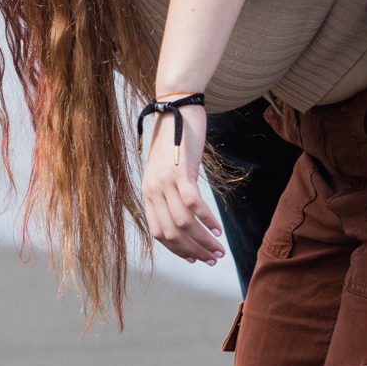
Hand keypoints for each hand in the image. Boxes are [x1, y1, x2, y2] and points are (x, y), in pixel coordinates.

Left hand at [139, 102, 222, 263]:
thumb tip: (184, 211)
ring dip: (203, 241)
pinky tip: (218, 228)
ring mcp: (165, 180)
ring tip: (219, 250)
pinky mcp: (180, 170)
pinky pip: (193, 204)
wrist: (175, 106)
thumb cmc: (175, 138)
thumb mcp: (167, 168)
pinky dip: (207, 220)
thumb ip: (170, 189)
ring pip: (183, 223)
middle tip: (212, 259)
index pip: (158, 232)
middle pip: (171, 233)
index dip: (176, 250)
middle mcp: (152, 189)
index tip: (194, 259)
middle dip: (193, 251)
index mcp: (148, 192)